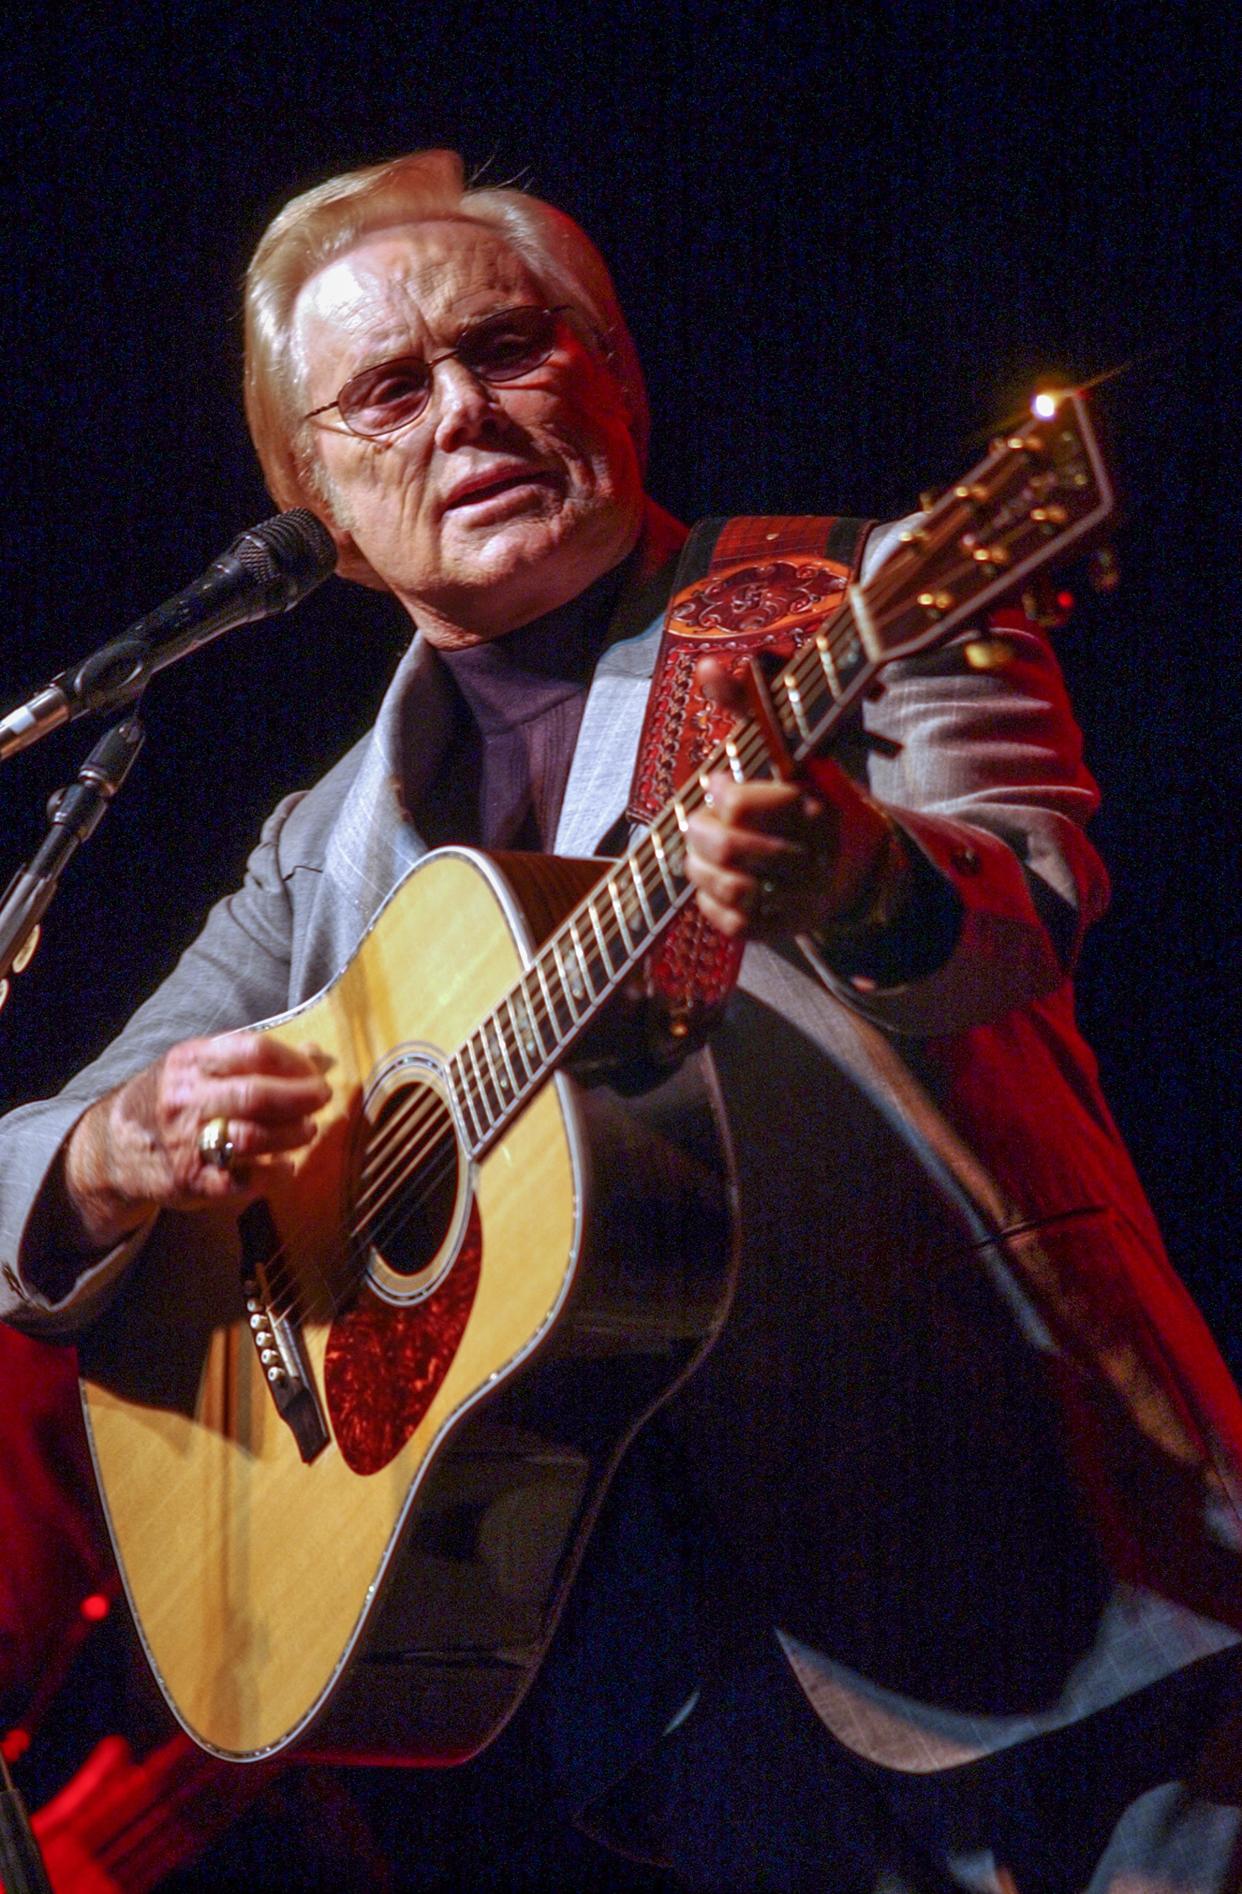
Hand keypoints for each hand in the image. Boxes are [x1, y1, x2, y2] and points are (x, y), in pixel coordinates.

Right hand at [64, 1033, 331, 1250]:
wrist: (116, 1147)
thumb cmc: (176, 1099)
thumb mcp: (201, 1066)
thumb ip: (254, 1060)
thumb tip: (316, 1055)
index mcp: (192, 1061)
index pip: (254, 1050)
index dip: (294, 1061)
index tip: (315, 1071)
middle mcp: (186, 1099)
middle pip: (256, 1095)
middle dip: (300, 1098)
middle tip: (323, 1099)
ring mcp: (186, 1142)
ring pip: (251, 1137)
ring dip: (291, 1135)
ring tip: (307, 1132)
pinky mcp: (191, 1181)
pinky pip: (241, 1181)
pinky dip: (274, 1175)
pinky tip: (286, 1167)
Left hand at [682, 659, 897, 942]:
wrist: (853, 864)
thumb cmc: (806, 795)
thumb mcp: (787, 749)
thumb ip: (747, 707)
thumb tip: (708, 665)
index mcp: (817, 808)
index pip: (747, 807)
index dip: (721, 794)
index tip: (716, 781)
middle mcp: (814, 858)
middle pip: (733, 851)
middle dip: (701, 832)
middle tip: (697, 819)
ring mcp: (800, 899)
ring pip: (730, 892)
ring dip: (700, 867)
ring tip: (697, 848)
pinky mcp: (784, 929)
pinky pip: (733, 924)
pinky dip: (710, 900)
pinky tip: (711, 879)